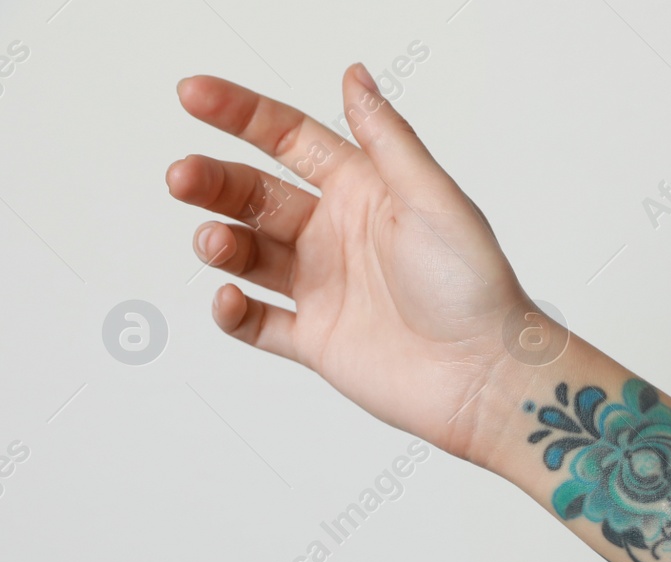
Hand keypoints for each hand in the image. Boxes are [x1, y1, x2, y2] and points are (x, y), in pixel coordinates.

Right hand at [167, 66, 529, 465]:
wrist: (487, 376)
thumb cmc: (476, 287)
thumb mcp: (434, 199)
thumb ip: (387, 139)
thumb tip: (355, 76)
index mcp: (364, 192)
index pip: (289, 139)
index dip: (240, 114)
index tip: (193, 94)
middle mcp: (337, 235)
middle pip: (254, 195)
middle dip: (214, 182)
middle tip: (184, 176)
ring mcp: (324, 288)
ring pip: (248, 255)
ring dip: (222, 243)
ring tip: (216, 243)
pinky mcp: (317, 341)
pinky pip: (257, 324)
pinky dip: (233, 312)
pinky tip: (230, 298)